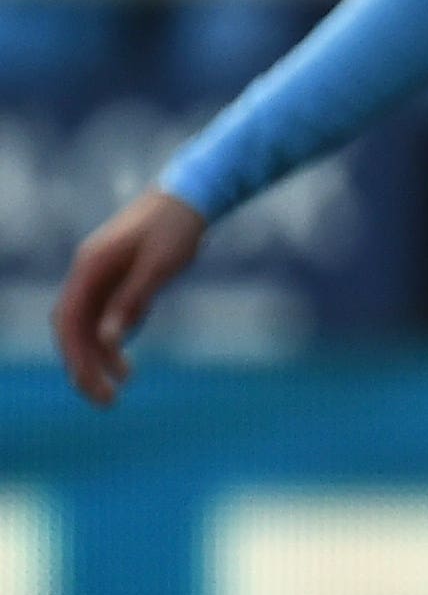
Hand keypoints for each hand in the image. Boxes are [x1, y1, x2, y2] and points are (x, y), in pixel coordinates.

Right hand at [55, 191, 203, 404]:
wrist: (192, 194)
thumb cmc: (176, 227)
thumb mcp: (159, 266)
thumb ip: (131, 301)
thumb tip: (108, 342)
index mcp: (90, 268)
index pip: (69, 322)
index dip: (76, 358)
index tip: (93, 387)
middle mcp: (88, 272)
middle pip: (73, 328)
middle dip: (84, 365)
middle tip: (107, 400)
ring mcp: (101, 274)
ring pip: (89, 323)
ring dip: (100, 355)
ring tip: (124, 382)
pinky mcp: (118, 276)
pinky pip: (107, 314)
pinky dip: (114, 337)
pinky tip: (127, 356)